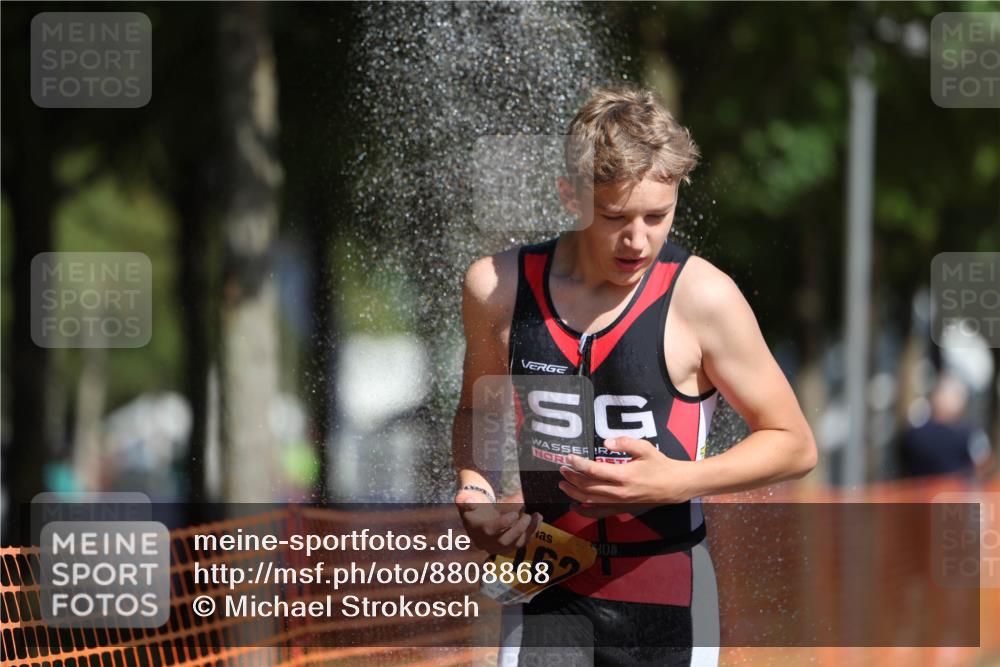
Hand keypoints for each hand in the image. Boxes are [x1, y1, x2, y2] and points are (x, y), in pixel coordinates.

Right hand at [454, 490, 542, 553]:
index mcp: (476, 531)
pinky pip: (523, 543)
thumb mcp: (465, 499)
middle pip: (504, 541)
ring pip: (516, 544)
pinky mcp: (510, 546)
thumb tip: (468, 500)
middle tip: (526, 516)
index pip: (489, 531)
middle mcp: (487, 543)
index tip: (514, 514)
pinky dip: (532, 532)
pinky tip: (537, 520)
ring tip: (537, 516)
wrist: (478, 514)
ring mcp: (499, 546)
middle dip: (518, 529)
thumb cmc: (472, 504)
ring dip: (529, 531)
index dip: (502, 524)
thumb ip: (464, 499)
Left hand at [558, 436, 694, 518]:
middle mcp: (618, 491)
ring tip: (562, 484)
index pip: (594, 470)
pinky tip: (575, 505)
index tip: (569, 457)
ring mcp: (619, 502)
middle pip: (588, 486)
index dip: (578, 464)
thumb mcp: (645, 448)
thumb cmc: (659, 464)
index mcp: (624, 475)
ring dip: (574, 492)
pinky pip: (598, 512)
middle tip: (562, 469)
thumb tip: (606, 442)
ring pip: (590, 499)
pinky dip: (584, 511)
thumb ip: (625, 443)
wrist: (673, 485)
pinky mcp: (621, 507)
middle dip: (572, 478)